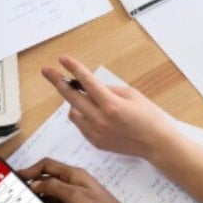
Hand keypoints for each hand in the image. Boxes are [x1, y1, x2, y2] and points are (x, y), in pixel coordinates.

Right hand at [19, 157, 155, 202]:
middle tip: (18, 195)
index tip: (16, 177)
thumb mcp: (74, 196)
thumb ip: (54, 187)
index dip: (32, 169)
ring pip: (52, 195)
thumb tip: (36, 183)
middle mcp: (74, 184)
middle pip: (48, 180)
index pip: (48, 165)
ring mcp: (75, 198)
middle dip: (33, 186)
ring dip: (40, 200)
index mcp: (74, 175)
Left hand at [41, 56, 175, 158]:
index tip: (63, 59)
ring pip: (73, 113)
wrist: (156, 143)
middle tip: (47, 71)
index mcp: (111, 105)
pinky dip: (83, 116)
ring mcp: (96, 133)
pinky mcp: (95, 142)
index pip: (87, 82)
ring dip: (74, 102)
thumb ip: (109, 90)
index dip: (74, 68)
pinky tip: (94, 113)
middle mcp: (100, 119)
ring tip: (86, 98)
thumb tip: (92, 88)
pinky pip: (81, 125)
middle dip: (58, 82)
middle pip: (71, 98)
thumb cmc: (149, 116)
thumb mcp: (132, 94)